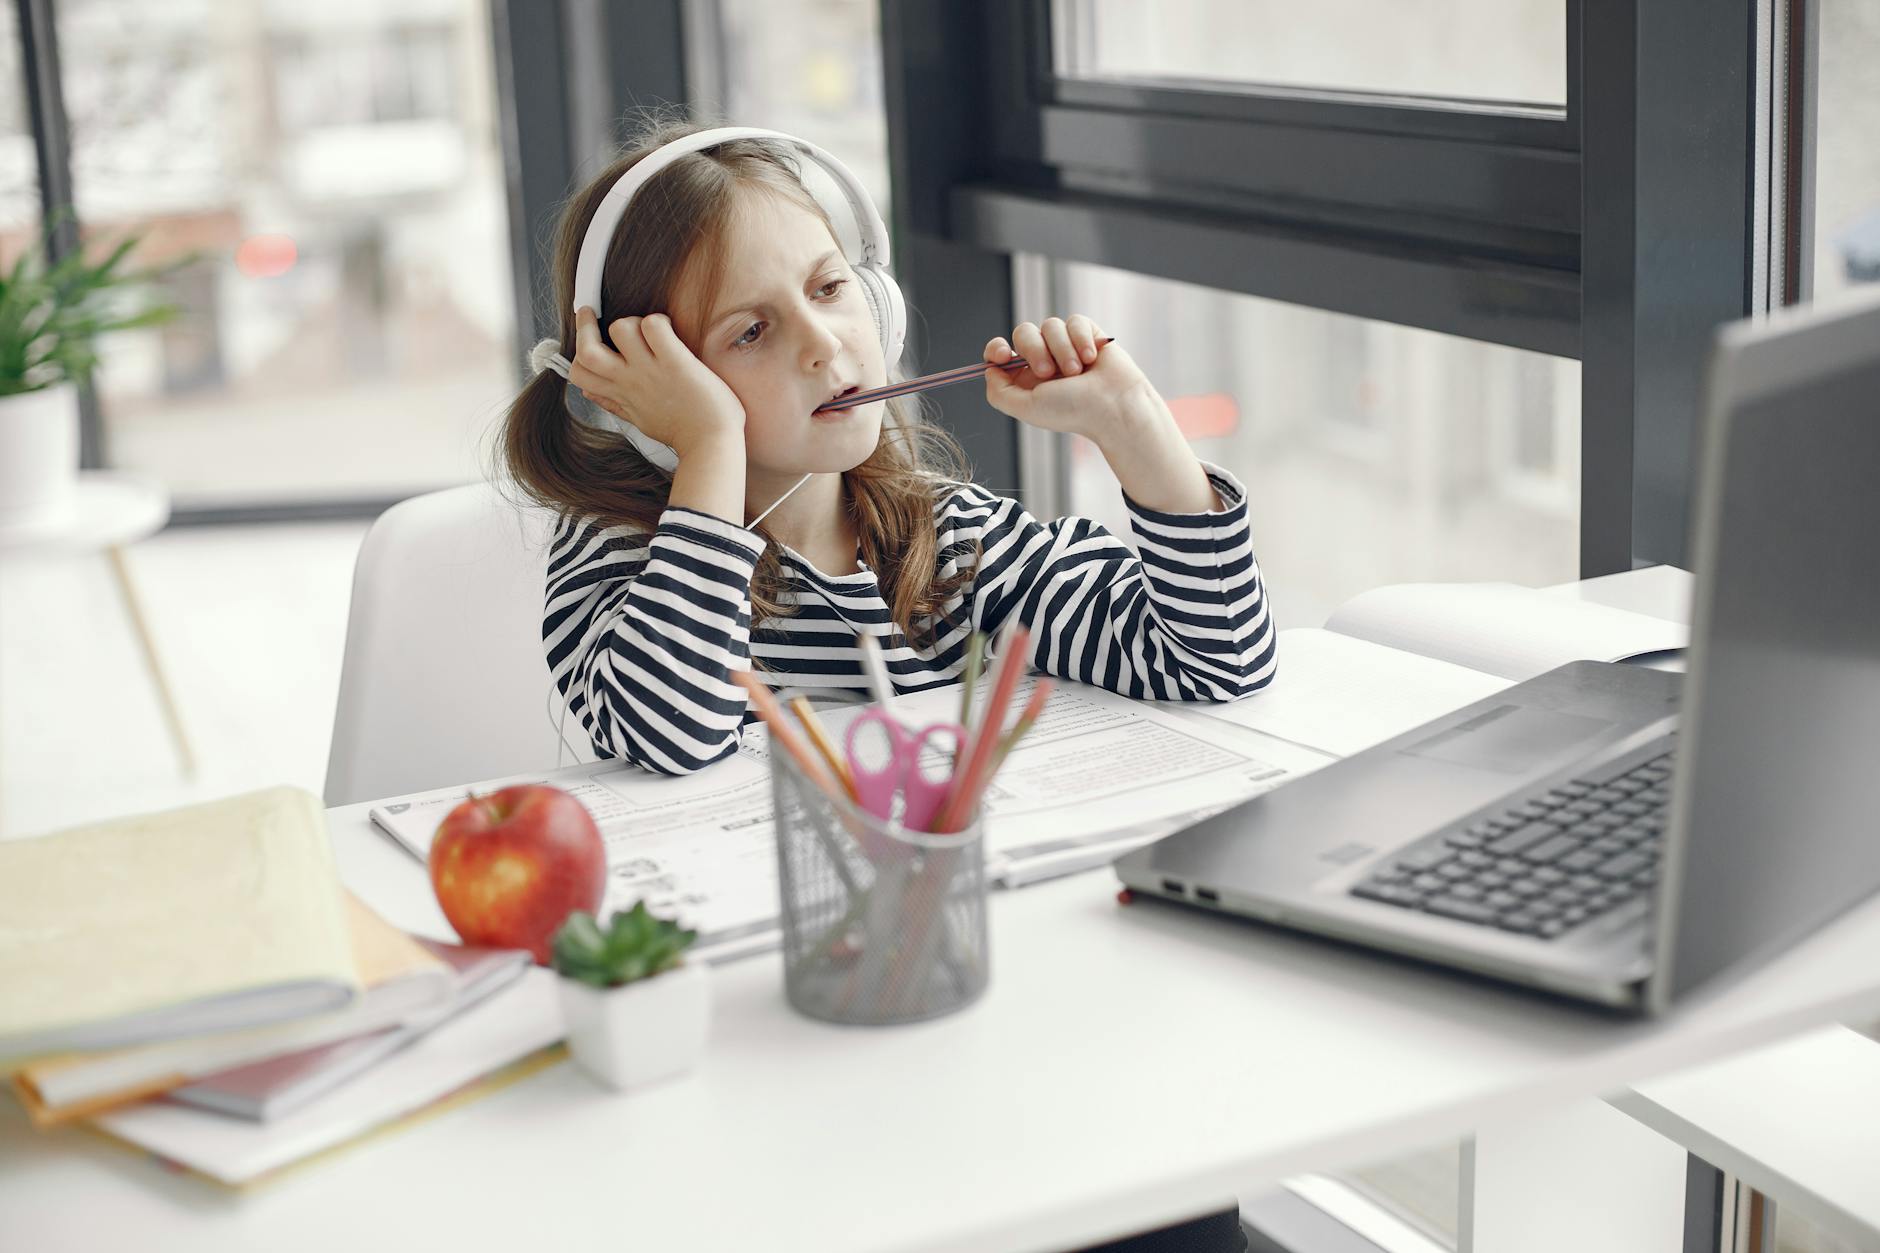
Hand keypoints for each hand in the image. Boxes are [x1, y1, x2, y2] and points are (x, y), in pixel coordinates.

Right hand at [568, 307, 745, 460]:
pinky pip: (654, 326)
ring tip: (648, 328)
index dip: (578, 354)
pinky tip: (670, 329)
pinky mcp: (675, 362)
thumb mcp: (639, 420)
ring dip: (631, 321)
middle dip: (584, 326)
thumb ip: (614, 404)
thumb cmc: (681, 432)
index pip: (579, 373)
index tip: (591, 340)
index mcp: (621, 394)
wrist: (711, 446)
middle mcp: (630, 381)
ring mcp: (651, 370)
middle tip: (593, 313)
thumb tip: (590, 395)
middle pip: (586, 351)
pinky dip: (659, 320)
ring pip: (620, 329)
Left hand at [982, 315, 1151, 439]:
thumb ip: (998, 393)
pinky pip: (1074, 321)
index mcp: (1026, 378)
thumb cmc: (1073, 410)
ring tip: (1077, 371)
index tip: (1004, 354)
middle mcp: (1044, 359)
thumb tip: (990, 369)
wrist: (1113, 406)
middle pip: (1023, 333)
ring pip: (1050, 325)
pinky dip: (1081, 339)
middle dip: (1035, 350)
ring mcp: (1065, 345)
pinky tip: (1091, 358)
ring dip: (1062, 349)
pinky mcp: (1087, 333)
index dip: (996, 348)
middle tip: (1050, 372)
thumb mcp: (1026, 409)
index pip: (1000, 352)